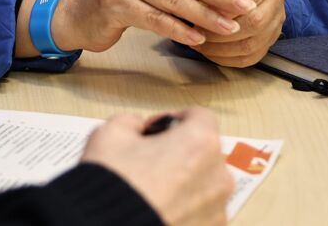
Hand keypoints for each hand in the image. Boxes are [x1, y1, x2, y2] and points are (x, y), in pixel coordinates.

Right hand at [81, 108, 232, 225]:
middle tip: (150, 161)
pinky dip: (185, 208)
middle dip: (181, 152)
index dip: (175, 118)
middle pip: (205, 152)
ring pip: (205, 184)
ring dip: (185, 182)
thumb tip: (137, 128)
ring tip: (153, 190)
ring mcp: (216, 209)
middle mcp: (217, 175)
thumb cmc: (115, 182)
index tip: (157, 129)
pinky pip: (201, 212)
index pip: (200, 116)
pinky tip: (158, 208)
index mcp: (199, 142)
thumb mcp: (110, 133)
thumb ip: (131, 121)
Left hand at [191, 0, 285, 66]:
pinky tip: (209, 52)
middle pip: (254, 23)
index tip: (204, 12)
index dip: (225, 8)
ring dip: (220, 49)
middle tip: (196, 31)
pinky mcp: (268, 44)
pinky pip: (249, 58)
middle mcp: (275, 4)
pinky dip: (226, 59)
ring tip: (199, 43)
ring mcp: (275, 26)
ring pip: (250, 45)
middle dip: (220, 31)